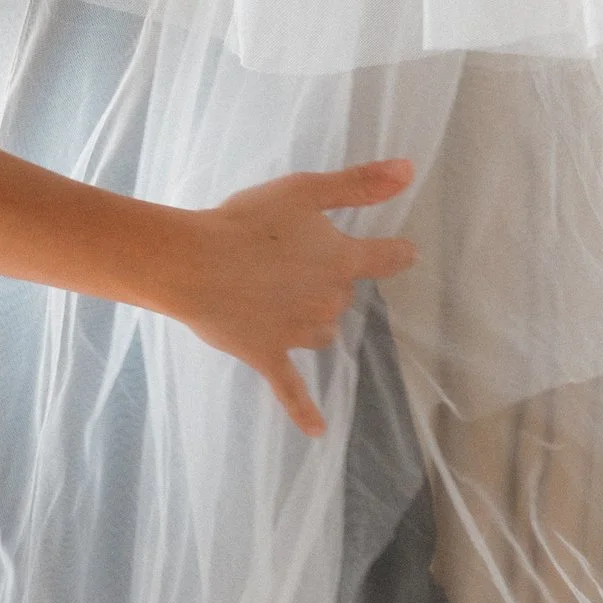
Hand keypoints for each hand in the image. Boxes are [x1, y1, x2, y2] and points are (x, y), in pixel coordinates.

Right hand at [160, 159, 416, 438]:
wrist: (193, 264)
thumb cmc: (247, 223)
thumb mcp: (304, 190)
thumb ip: (359, 184)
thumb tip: (409, 171)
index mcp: (341, 261)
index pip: (385, 258)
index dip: (394, 253)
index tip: (403, 252)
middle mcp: (329, 301)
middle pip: (343, 295)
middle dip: (326, 280)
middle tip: (288, 260)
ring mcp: (299, 334)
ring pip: (322, 331)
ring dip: (312, 320)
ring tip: (280, 302)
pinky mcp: (270, 357)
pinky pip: (292, 390)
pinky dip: (305, 411)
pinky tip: (317, 431)